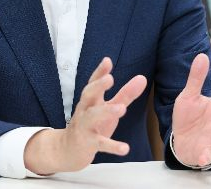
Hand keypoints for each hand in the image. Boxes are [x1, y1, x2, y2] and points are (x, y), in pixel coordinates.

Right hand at [24, 57, 146, 174]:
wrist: (67, 150)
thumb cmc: (92, 125)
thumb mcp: (108, 108)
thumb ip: (125, 94)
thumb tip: (142, 78)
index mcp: (91, 100)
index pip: (93, 82)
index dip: (100, 72)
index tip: (107, 60)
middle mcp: (85, 110)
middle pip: (88, 94)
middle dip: (98, 86)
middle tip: (110, 78)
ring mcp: (85, 126)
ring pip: (92, 117)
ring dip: (106, 111)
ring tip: (121, 109)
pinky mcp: (88, 143)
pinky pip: (100, 144)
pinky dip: (112, 146)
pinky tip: (125, 148)